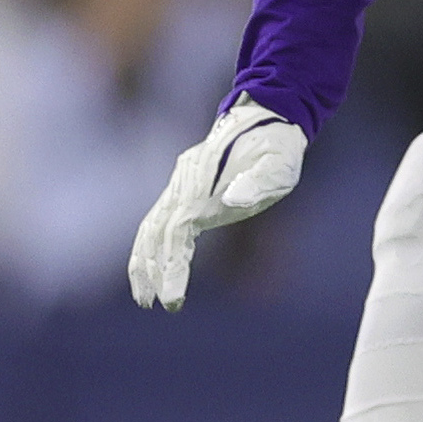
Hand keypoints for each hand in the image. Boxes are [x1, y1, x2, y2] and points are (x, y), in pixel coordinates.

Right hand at [129, 103, 304, 309]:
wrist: (267, 116)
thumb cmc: (277, 146)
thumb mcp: (279, 164)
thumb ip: (257, 182)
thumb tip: (232, 201)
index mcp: (203, 185)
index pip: (178, 233)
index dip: (172, 267)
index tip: (172, 298)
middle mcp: (184, 185)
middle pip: (156, 234)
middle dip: (153, 271)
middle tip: (155, 305)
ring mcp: (180, 184)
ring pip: (149, 227)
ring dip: (143, 262)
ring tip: (143, 298)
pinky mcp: (183, 187)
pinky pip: (157, 219)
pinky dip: (150, 246)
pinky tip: (151, 268)